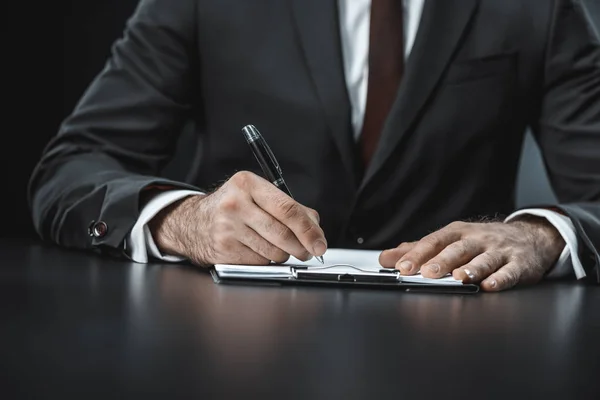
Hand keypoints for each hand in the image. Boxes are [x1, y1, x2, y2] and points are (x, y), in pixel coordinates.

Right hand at [149, 171, 326, 265]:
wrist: (193, 222)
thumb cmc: (233, 208)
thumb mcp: (257, 195)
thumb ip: (289, 207)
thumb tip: (316, 229)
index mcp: (247, 183)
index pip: (288, 209)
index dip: (309, 230)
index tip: (320, 243)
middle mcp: (235, 204)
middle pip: (283, 234)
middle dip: (302, 247)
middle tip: (308, 251)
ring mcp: (227, 229)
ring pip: (274, 252)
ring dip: (282, 254)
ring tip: (274, 245)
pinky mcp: (224, 250)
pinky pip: (259, 262)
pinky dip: (265, 261)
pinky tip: (256, 250)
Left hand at [379, 217, 565, 290]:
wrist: (530, 237)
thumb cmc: (482, 241)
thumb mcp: (450, 240)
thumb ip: (418, 250)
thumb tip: (386, 258)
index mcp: (456, 233)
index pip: (433, 242)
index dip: (417, 255)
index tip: (401, 267)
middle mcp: (477, 239)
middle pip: (456, 250)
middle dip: (441, 261)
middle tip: (426, 273)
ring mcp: (499, 251)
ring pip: (483, 259)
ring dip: (471, 269)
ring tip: (458, 278)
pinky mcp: (519, 264)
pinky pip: (509, 272)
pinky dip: (500, 279)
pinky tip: (490, 286)